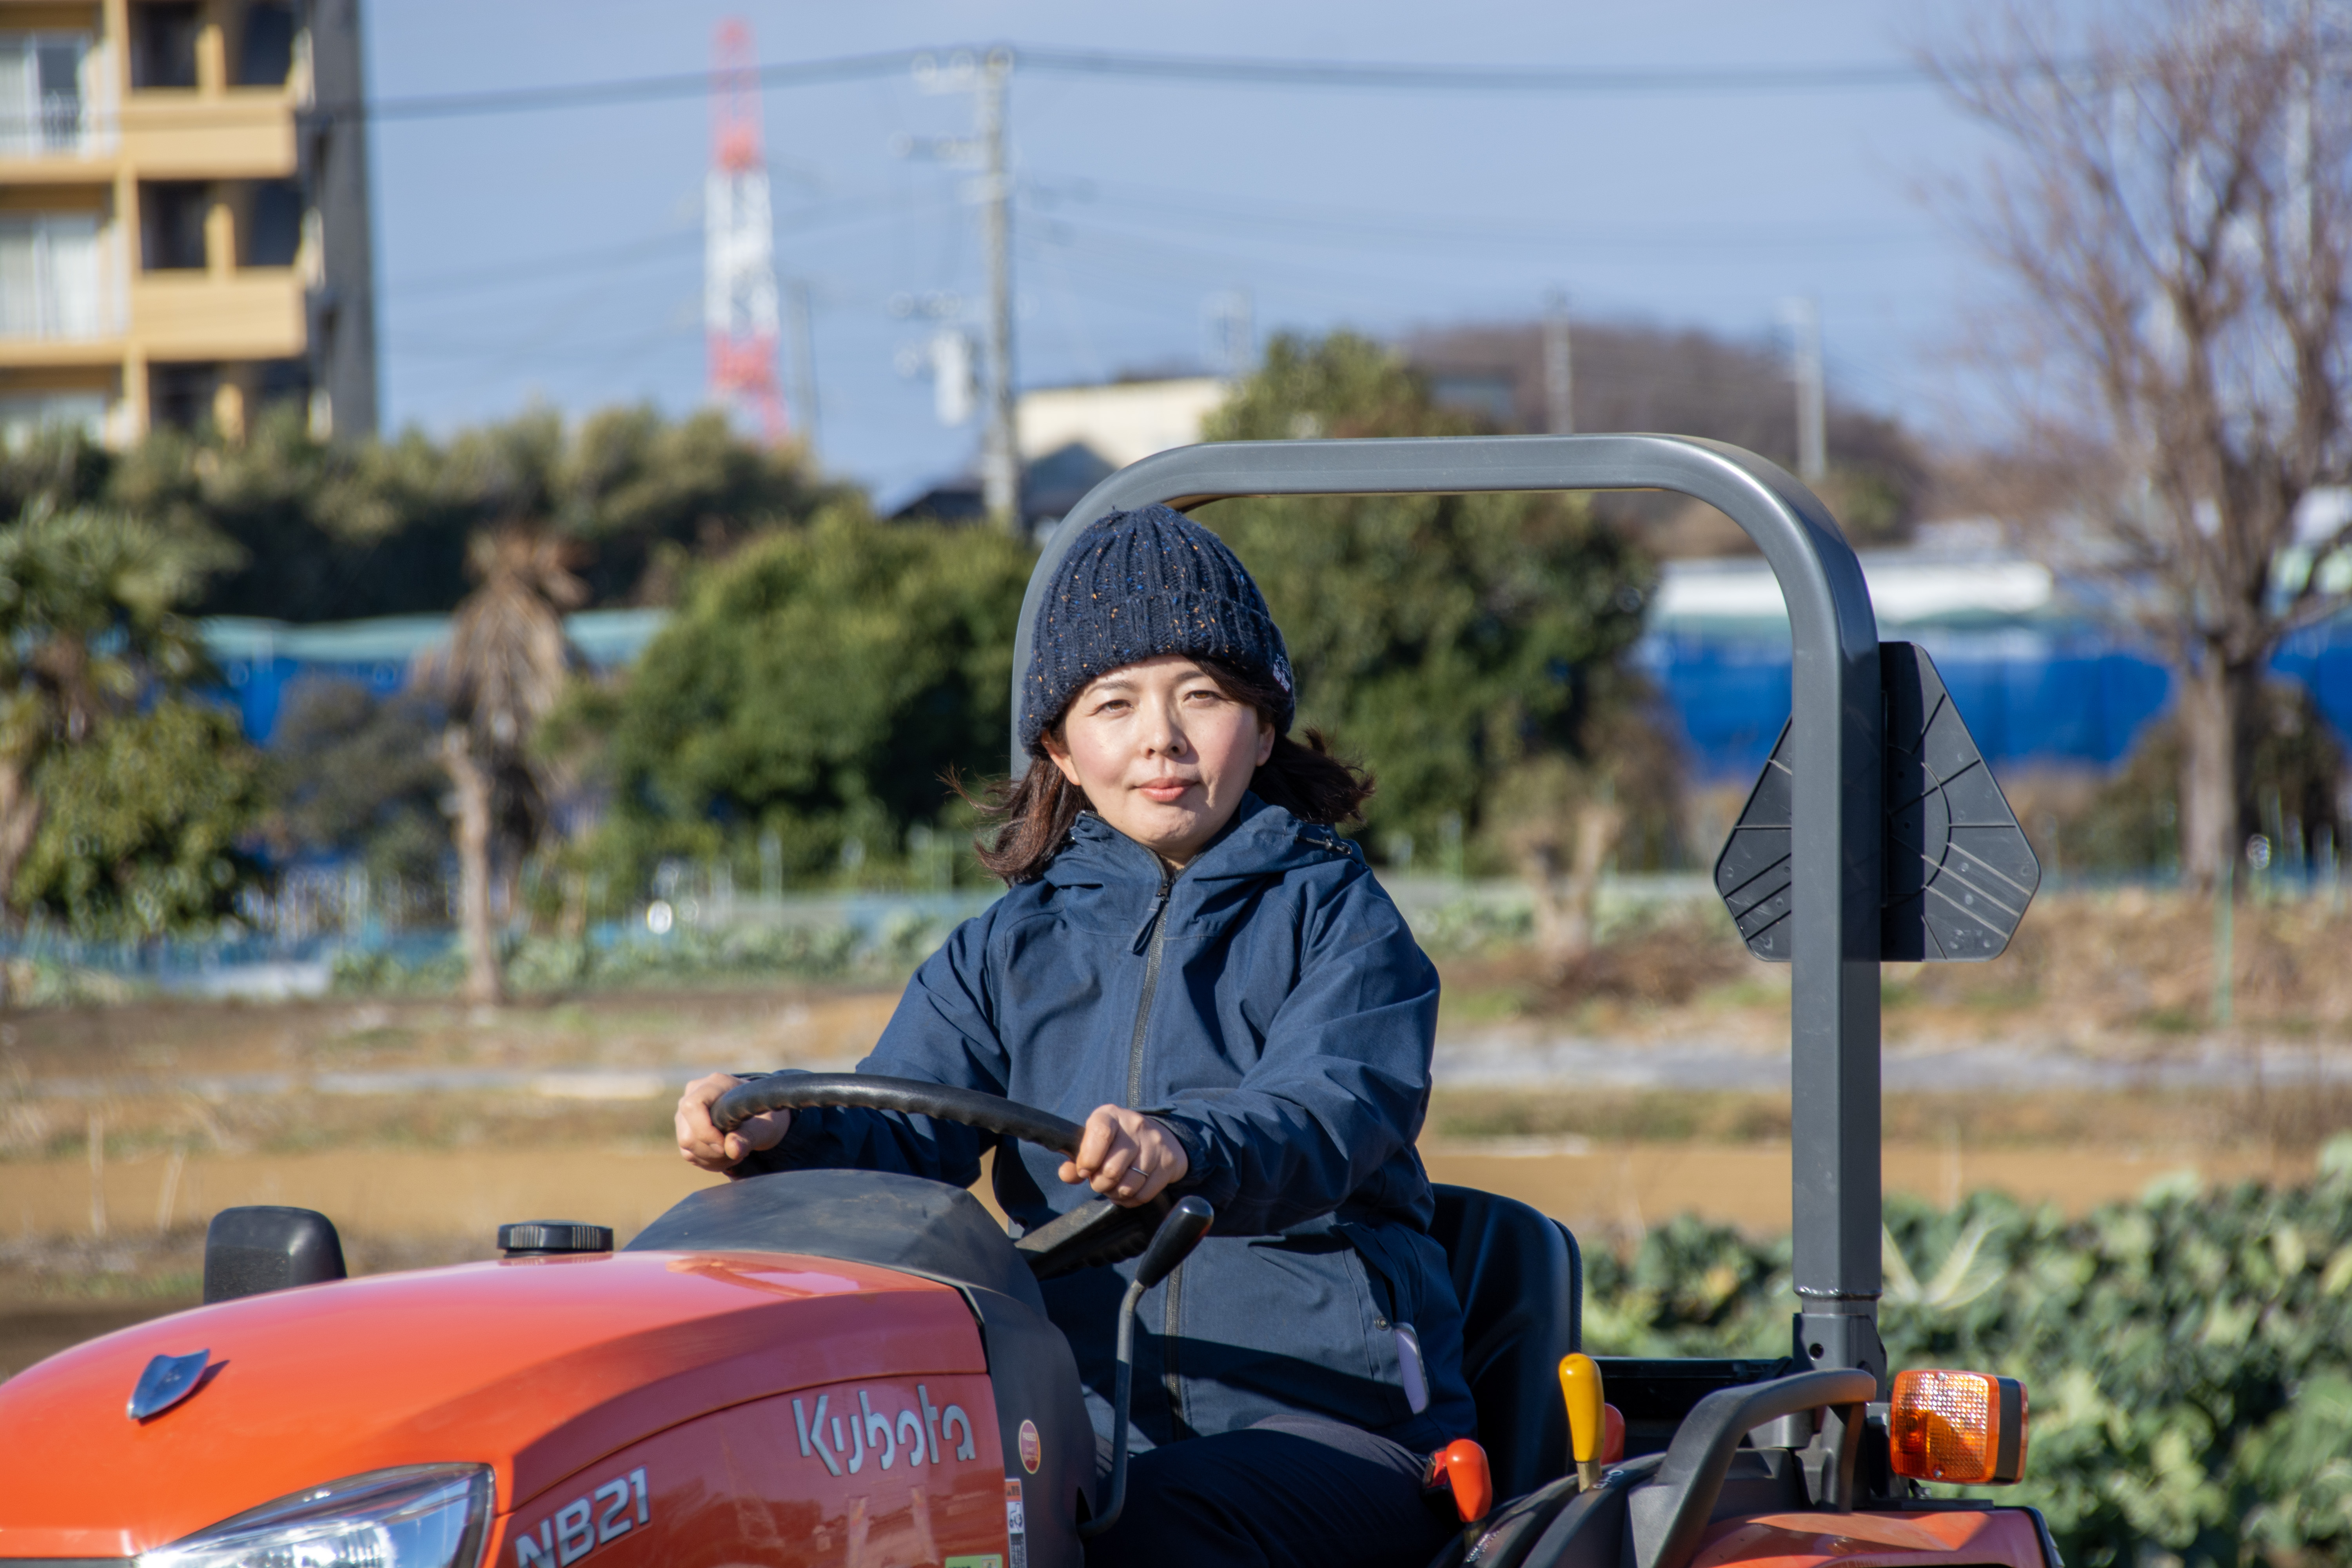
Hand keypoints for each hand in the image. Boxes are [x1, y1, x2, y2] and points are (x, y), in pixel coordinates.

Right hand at [676, 1072, 790, 1172]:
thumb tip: (732, 1149)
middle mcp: (694, 1094)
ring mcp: (686, 1112)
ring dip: (713, 1159)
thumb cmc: (766, 1116)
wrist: (763, 1118)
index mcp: (715, 1084)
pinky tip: (726, 1155)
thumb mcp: (767, 1126)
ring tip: (735, 1152)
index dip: (705, 1131)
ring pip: (687, 1147)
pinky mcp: (685, 1128)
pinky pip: (689, 1153)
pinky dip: (709, 1161)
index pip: (693, 1107)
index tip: (726, 1146)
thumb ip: (750, 1136)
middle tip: (738, 1152)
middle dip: (714, 1152)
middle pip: (687, 1134)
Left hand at [1059, 1105, 1187, 1207]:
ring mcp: (1155, 1145)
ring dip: (1115, 1193)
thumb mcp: (1095, 1140)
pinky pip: (1143, 1195)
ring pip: (1128, 1186)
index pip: (1100, 1134)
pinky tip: (1127, 1191)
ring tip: (1114, 1186)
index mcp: (1111, 1115)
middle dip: (1100, 1184)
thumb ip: (1077, 1159)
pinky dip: (1130, 1200)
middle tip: (1100, 1181)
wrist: (1161, 1136)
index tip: (1084, 1171)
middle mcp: (1135, 1126)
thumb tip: (1066, 1174)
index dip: (1088, 1159)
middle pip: (1112, 1169)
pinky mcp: (1168, 1163)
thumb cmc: (1118, 1140)